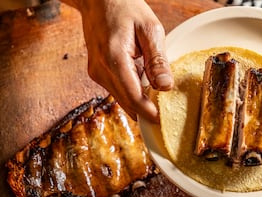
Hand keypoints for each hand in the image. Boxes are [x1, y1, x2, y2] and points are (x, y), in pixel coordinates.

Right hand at [63, 0, 173, 121]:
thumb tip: (165, 87)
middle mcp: (101, 69)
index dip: (148, 112)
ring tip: (157, 103)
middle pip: (126, 102)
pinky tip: (144, 89)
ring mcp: (96, 72)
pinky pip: (117, 90)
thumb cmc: (125, 8)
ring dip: (138, 103)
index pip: (132, 96)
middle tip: (164, 117)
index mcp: (114, 58)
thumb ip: (157, 60)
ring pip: (121, 98)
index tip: (161, 121)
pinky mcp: (97, 72)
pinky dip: (131, 94)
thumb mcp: (149, 29)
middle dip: (145, 112)